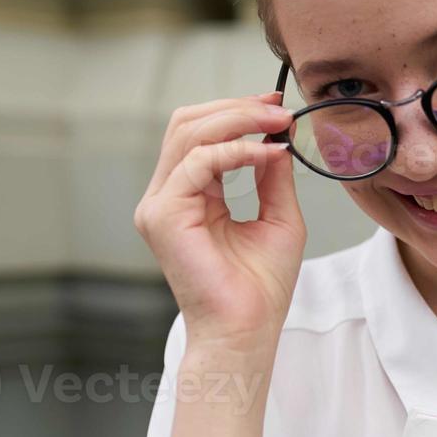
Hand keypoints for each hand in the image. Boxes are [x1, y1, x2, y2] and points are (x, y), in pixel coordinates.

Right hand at [134, 92, 305, 356]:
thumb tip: (278, 135)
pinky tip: (266, 154)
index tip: (277, 106)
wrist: (247, 330)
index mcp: (189, 195)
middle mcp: (167, 196)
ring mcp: (159, 205)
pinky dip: (235, 151)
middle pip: (188, 124)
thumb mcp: (278, 216)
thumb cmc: (261, 288)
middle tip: (278, 108)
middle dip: (236, 109)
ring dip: (237, 121)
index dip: (236, 112)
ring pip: (188, 134)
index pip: (200, 134)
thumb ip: (272, 175)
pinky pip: (197, 162)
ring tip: (277, 123)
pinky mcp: (163, 215)